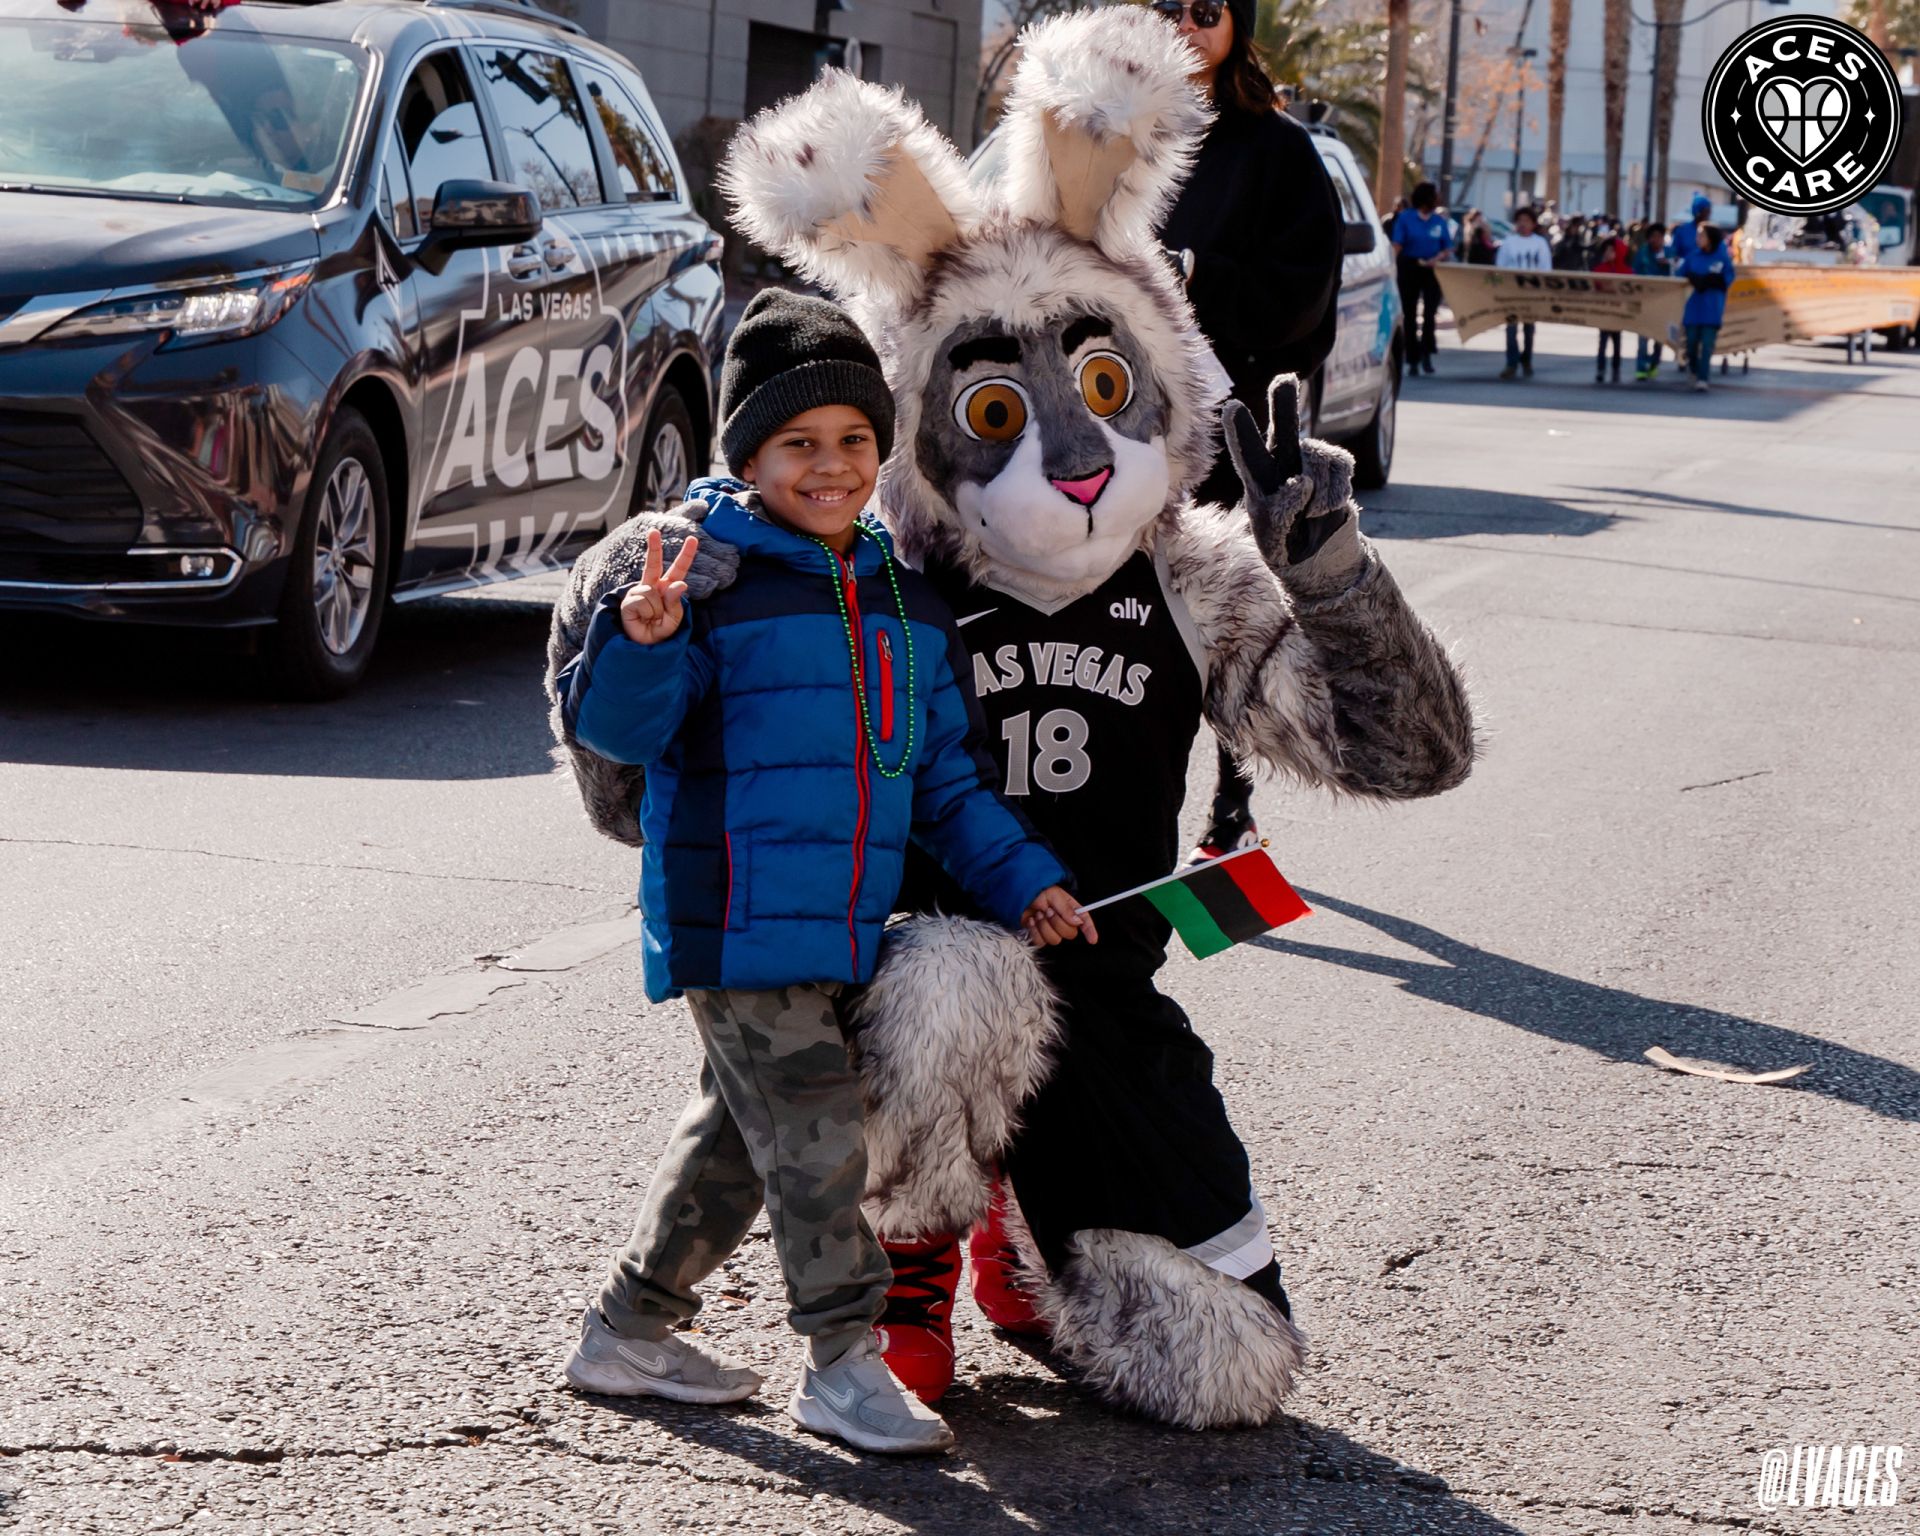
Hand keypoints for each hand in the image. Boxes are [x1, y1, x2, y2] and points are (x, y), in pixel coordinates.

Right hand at [618, 528, 697, 644]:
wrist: (643, 646)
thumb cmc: (660, 631)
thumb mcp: (674, 619)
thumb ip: (676, 602)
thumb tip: (679, 583)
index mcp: (667, 588)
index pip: (678, 570)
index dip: (686, 555)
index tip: (693, 539)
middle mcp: (652, 587)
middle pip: (653, 564)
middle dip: (654, 547)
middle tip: (653, 531)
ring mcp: (639, 592)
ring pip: (652, 593)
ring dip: (656, 610)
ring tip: (651, 619)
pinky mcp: (628, 601)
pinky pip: (642, 601)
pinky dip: (646, 612)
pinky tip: (641, 618)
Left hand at [1022, 886, 1096, 946]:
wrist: (1020, 894)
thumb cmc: (1038, 891)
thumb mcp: (1054, 895)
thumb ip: (1066, 909)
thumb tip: (1077, 921)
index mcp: (1071, 910)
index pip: (1084, 921)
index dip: (1090, 931)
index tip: (1093, 940)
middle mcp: (1063, 921)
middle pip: (1070, 934)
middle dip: (1058, 923)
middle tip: (1048, 911)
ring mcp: (1051, 930)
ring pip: (1055, 940)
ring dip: (1045, 927)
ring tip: (1038, 914)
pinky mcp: (1039, 936)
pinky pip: (1041, 942)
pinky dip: (1035, 932)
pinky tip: (1032, 921)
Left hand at [1222, 376, 1362, 595]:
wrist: (1318, 553)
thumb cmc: (1286, 545)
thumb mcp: (1275, 536)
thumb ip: (1283, 510)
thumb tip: (1302, 481)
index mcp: (1257, 478)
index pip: (1247, 453)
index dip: (1240, 431)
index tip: (1232, 407)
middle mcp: (1282, 460)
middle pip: (1285, 427)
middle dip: (1284, 403)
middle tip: (1284, 380)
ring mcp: (1310, 459)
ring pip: (1319, 462)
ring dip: (1321, 495)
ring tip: (1312, 515)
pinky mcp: (1335, 463)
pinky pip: (1341, 469)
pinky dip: (1337, 494)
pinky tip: (1328, 508)